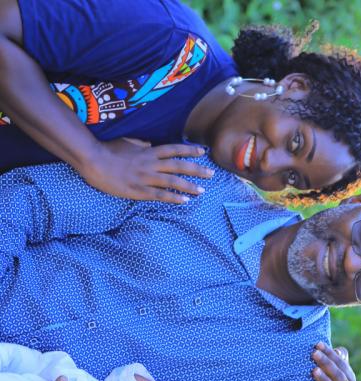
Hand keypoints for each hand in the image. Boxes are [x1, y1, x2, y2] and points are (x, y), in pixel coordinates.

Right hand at [79, 138, 214, 202]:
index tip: (203, 152)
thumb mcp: (128, 142)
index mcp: (148, 151)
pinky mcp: (139, 191)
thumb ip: (142, 144)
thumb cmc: (108, 150)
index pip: (174, 149)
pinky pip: (160, 195)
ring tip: (202, 190)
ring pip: (172, 181)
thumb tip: (151, 144)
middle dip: (197, 169)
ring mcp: (146, 178)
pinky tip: (185, 201)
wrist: (93, 161)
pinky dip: (173, 198)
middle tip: (211, 173)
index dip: (189, 150)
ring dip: (189, 186)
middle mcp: (151, 164)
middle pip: (179, 166)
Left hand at [311, 344, 355, 380]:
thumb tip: (339, 351)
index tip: (318, 344)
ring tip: (314, 370)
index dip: (330, 353)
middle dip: (326, 363)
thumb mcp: (335, 368)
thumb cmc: (328, 377)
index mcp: (350, 378)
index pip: (341, 363)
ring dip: (324, 379)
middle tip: (314, 354)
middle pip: (338, 375)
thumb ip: (339, 357)